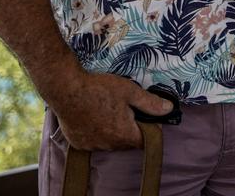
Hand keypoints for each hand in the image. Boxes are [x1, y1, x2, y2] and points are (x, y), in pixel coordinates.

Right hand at [48, 72, 172, 150]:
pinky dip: (97, 132)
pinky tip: (95, 116)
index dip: (149, 128)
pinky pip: (94, 141)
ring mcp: (91, 145)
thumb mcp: (130, 91)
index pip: (144, 140)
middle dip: (131, 128)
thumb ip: (150, 103)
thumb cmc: (99, 88)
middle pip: (127, 142)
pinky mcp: (78, 142)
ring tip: (110, 110)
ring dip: (114, 131)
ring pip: (110, 142)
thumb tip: (169, 109)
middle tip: (127, 109)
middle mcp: (108, 144)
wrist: (66, 89)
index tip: (147, 116)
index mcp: (124, 134)